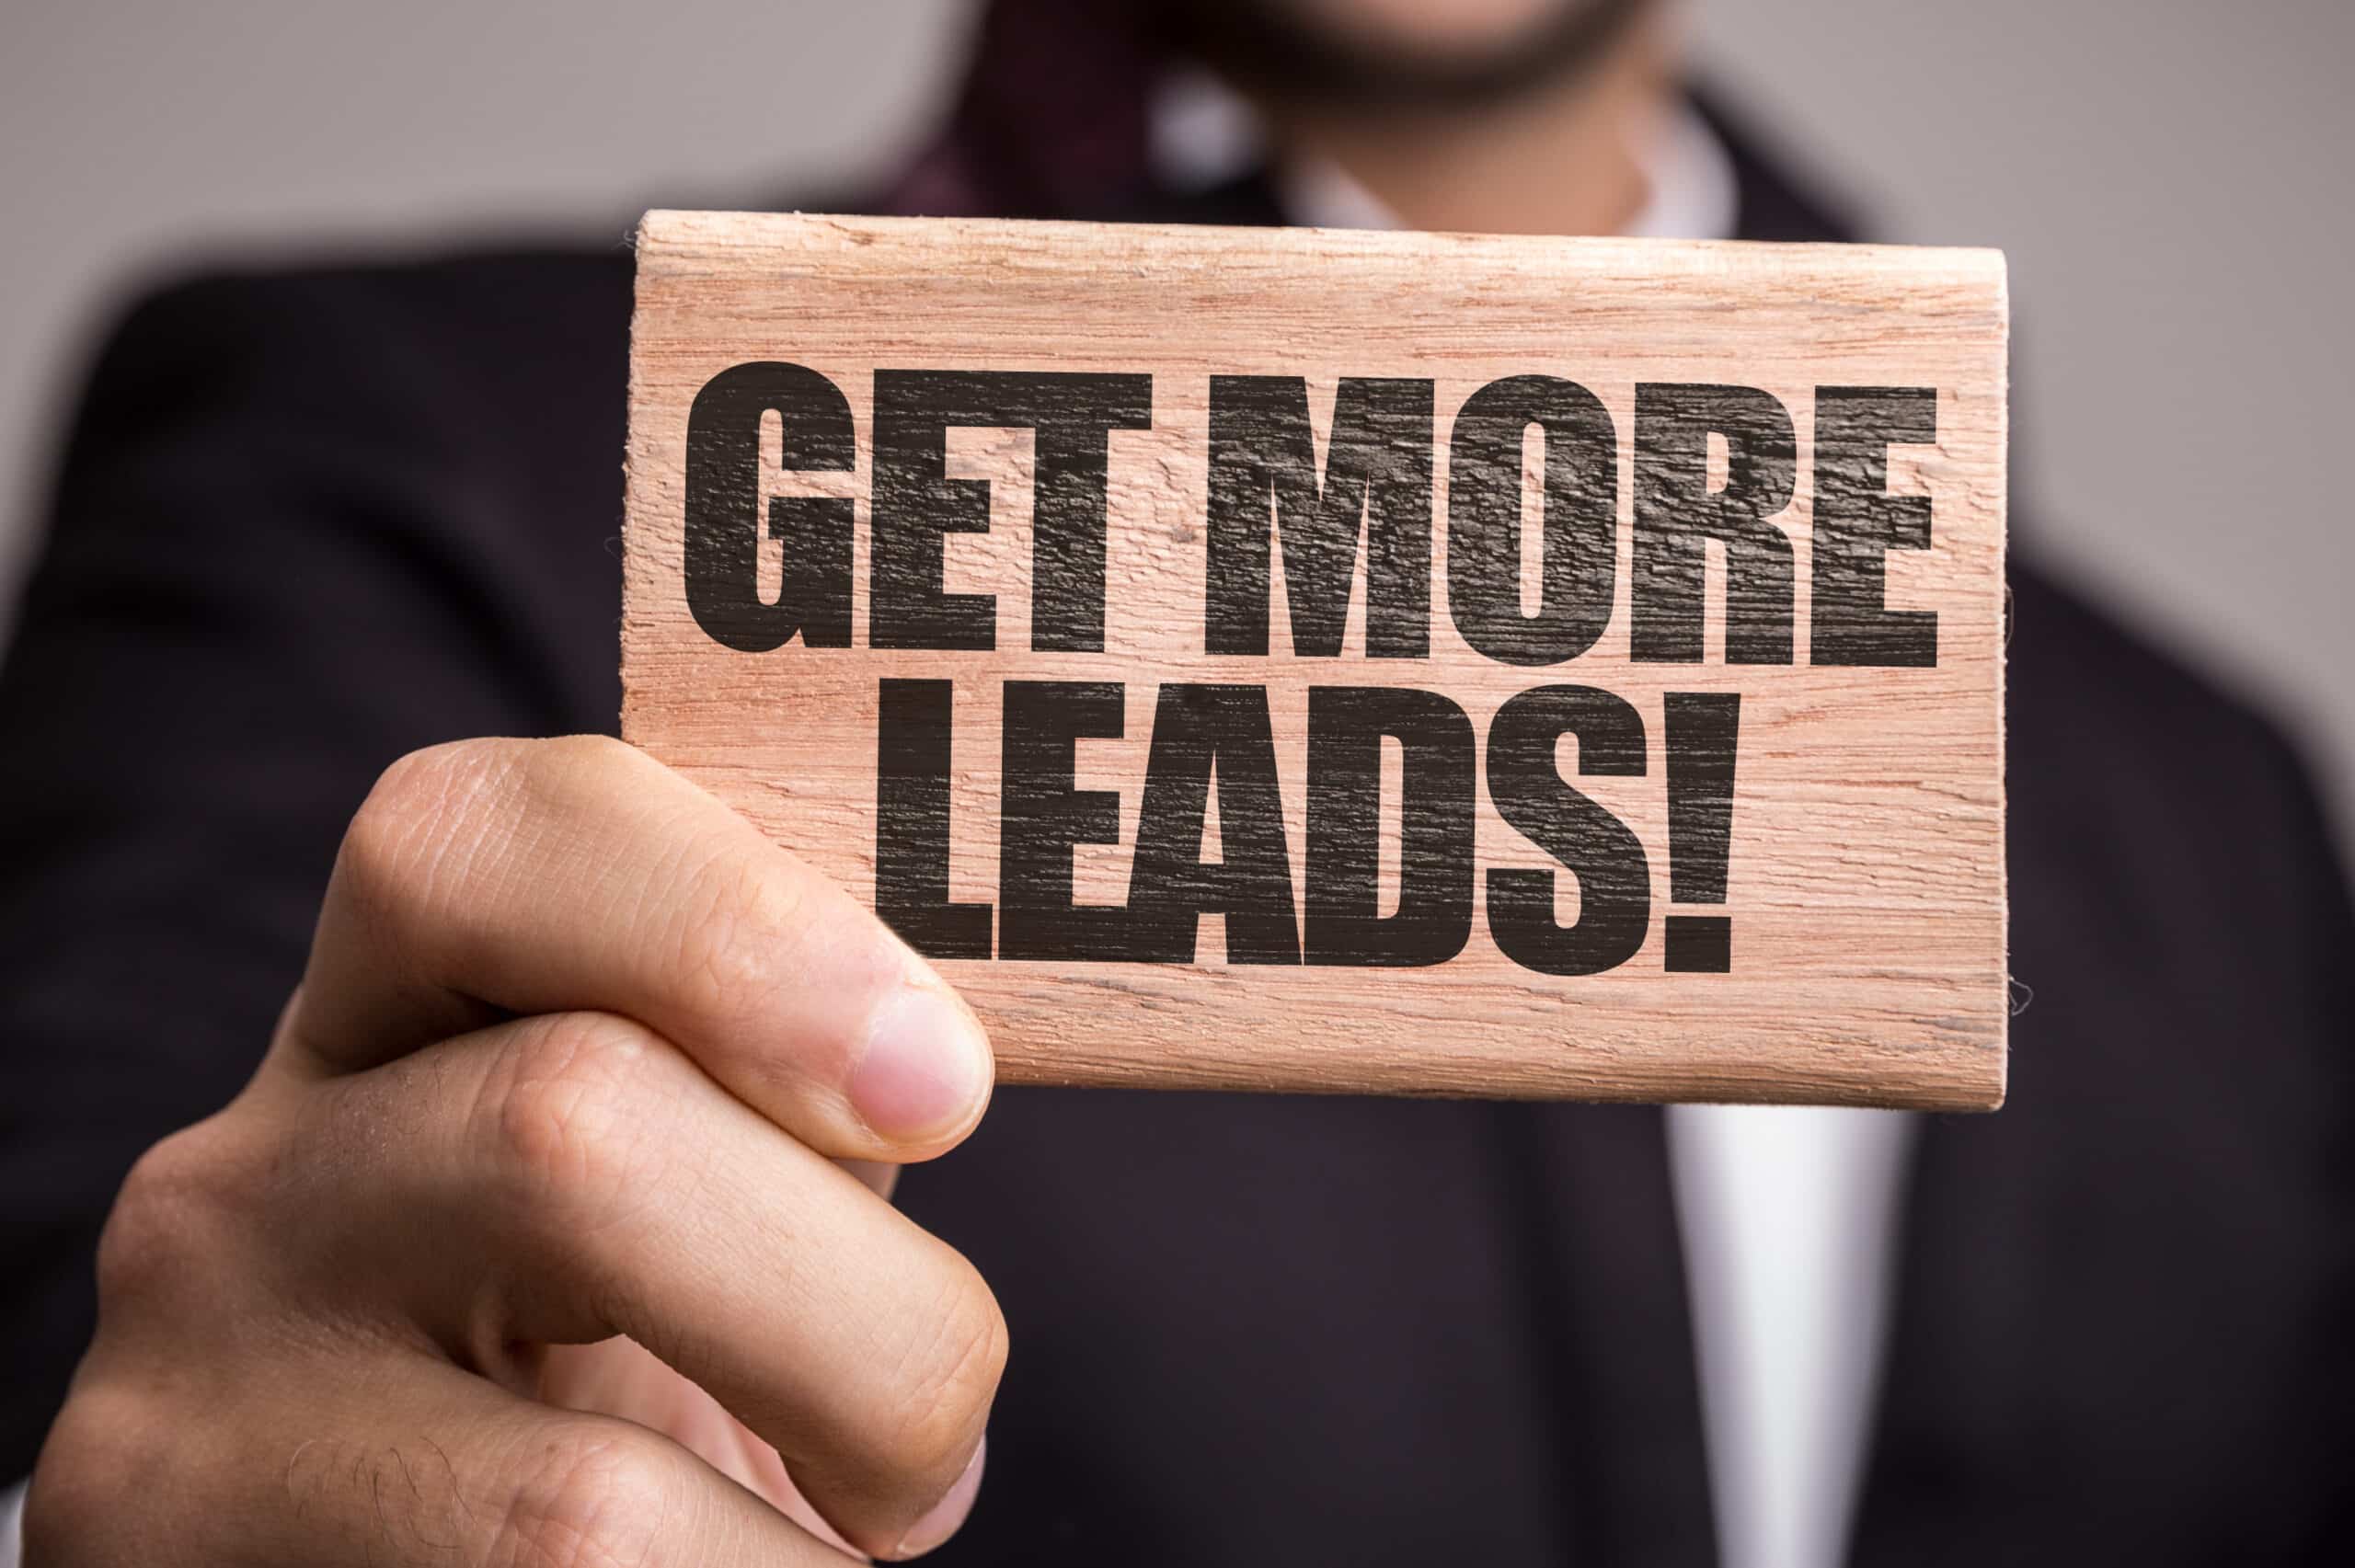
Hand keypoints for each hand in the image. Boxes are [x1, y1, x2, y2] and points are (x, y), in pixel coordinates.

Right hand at [24, 736, 1002, 1562]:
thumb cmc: (641, 1349)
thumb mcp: (714, 1161)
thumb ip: (796, 1077)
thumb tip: (956, 1067)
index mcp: (385, 1011)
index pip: (481, 839)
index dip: (733, 928)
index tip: (945, 1087)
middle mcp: (242, 1185)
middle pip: (567, 1128)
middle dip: (865, 1312)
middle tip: (937, 1426)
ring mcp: (193, 1419)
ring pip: (577, 1500)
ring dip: (823, 1517)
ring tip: (871, 1525)